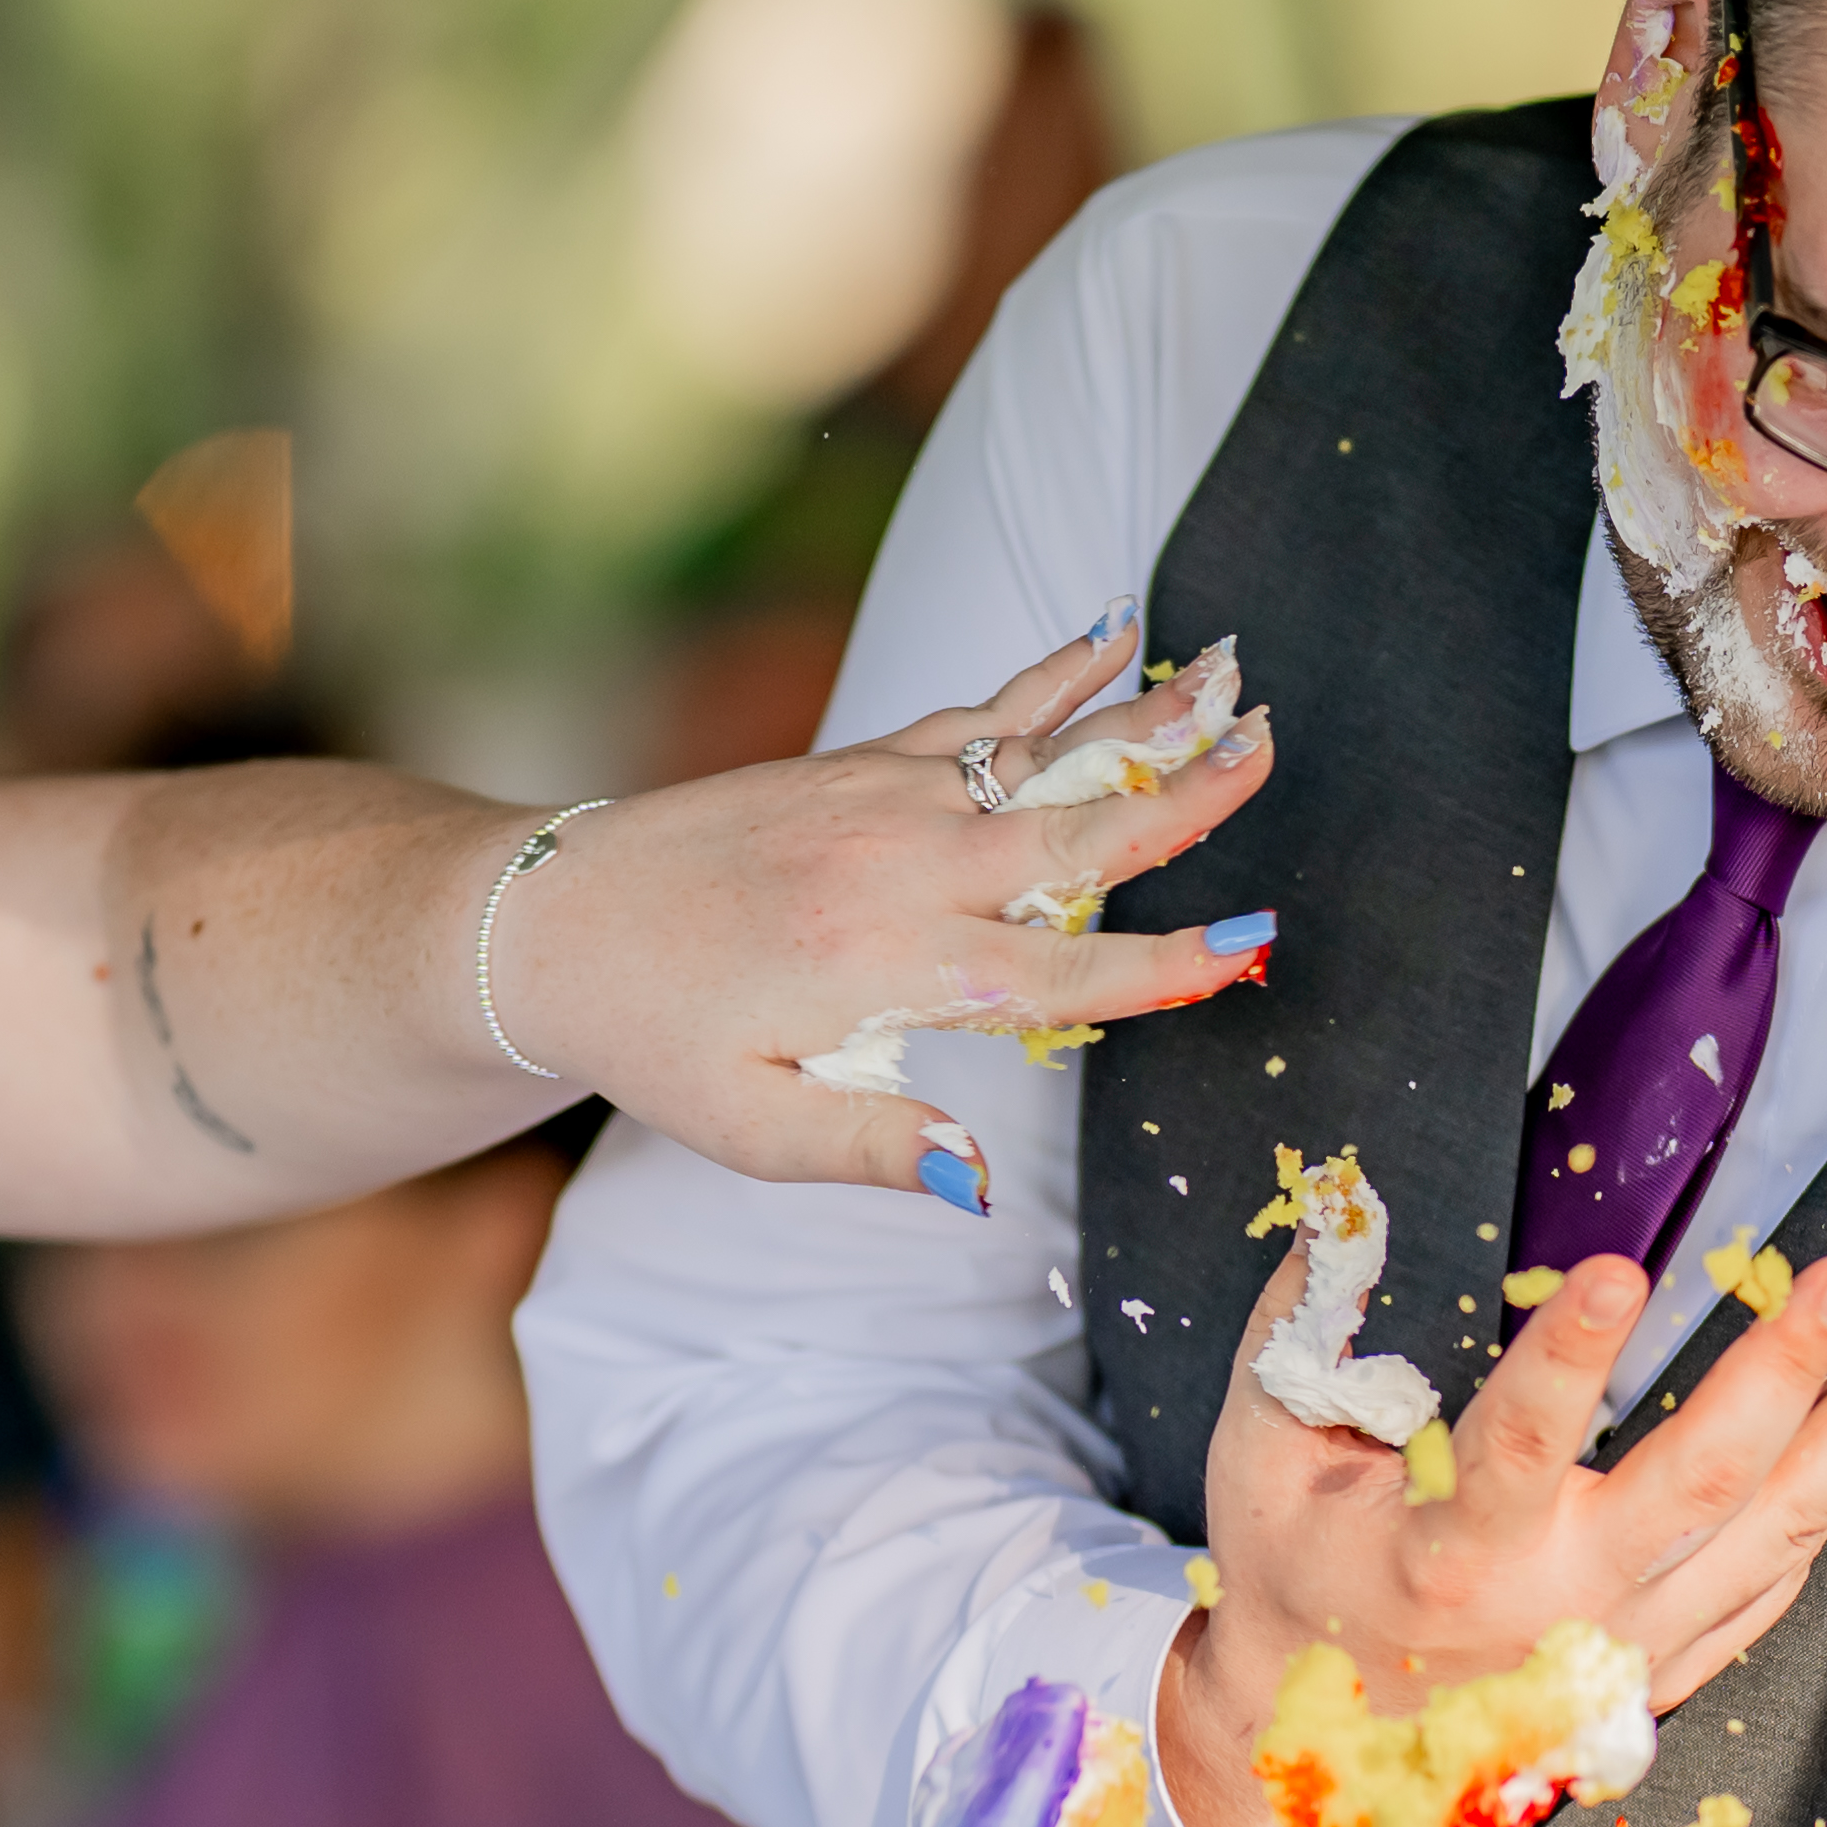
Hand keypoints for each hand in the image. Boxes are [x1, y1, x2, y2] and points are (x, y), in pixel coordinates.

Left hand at [489, 621, 1286, 1200]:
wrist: (554, 923)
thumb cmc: (656, 1040)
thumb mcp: (751, 1127)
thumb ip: (872, 1149)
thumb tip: (975, 1191)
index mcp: (889, 969)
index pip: (1057, 970)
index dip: (1160, 964)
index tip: (1250, 945)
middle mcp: (901, 870)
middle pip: (1070, 830)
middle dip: (1182, 795)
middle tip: (1272, 748)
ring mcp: (883, 801)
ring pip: (1037, 755)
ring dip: (1139, 716)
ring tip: (1230, 672)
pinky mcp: (860, 762)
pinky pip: (977, 713)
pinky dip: (1051, 676)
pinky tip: (1112, 634)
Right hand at [1160, 1233, 1826, 1826]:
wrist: (1327, 1751)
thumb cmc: (1296, 1585)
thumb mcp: (1261, 1460)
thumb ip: (1298, 1338)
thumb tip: (1339, 1216)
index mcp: (1445, 1556)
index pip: (1517, 1446)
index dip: (1567, 1357)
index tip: (1617, 1268)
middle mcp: (1555, 1609)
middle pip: (1696, 1487)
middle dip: (1782, 1372)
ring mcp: (1623, 1648)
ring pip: (1770, 1538)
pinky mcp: (1660, 1674)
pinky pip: (1767, 1591)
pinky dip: (1824, 1511)